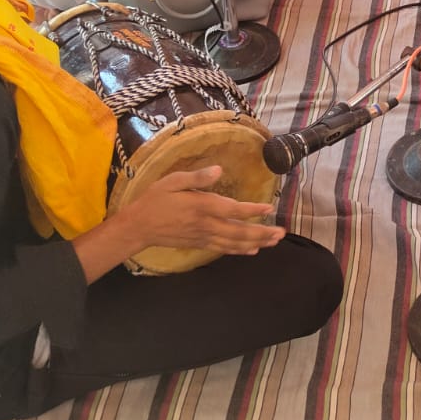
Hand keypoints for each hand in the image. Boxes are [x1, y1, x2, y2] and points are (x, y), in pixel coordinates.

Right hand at [120, 166, 284, 256]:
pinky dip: (239, 250)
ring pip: (234, 243)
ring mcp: (204, 237)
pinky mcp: (200, 244)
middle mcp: (206, 224)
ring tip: (274, 242)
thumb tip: (219, 169)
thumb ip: (197, 177)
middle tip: (281, 233)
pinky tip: (252, 250)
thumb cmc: (155, 199)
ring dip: (256, 243)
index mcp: (201, 206)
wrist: (138, 227)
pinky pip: (224, 249)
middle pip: (239, 231)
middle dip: (262, 232)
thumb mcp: (173, 181)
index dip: (252, 210)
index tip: (269, 208)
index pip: (232, 209)